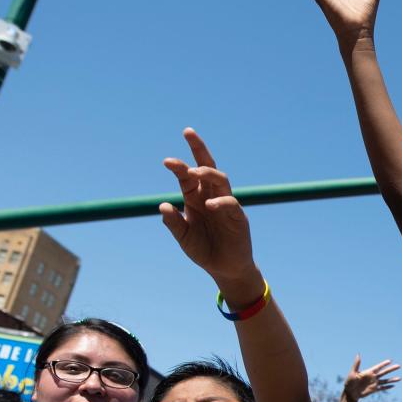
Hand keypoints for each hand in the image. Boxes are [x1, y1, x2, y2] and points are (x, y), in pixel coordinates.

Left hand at [160, 129, 257, 290]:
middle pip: (207, 167)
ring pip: (220, 180)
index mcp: (195, 199)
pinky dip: (221, 202)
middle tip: (188, 132)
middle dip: (199, 149)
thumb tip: (163, 205)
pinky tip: (209, 205)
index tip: (167, 161)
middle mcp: (210, 196)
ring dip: (208, 172)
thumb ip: (174, 223)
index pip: (188, 176)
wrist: (225, 269)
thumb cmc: (204, 250)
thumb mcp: (183, 238)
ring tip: (195, 172)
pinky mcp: (238, 218)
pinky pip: (231, 204)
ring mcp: (226, 205)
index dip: (179, 166)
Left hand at [342, 356, 400, 401]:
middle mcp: (373, 377)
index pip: (378, 367)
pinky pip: (382, 388)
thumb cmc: (349, 382)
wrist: (350, 392)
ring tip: (400, 378)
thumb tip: (358, 354)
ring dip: (392, 379)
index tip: (390, 360)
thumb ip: (356, 364)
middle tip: (399, 366)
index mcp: (368, 372)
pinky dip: (387, 387)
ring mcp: (374, 383)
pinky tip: (393, 386)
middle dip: (391, 369)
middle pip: (384, 372)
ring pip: (385, 380)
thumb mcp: (352, 373)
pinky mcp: (374, 389)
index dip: (384, 364)